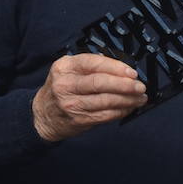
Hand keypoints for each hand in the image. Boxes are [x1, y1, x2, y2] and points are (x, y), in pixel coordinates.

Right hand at [31, 54, 147, 141]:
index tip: (132, 72)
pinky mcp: (78, 119)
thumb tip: (124, 68)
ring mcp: (71, 103)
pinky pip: (105, 115)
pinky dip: (120, 111)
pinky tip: (129, 107)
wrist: (42, 115)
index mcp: (65, 67)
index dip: (116, 67)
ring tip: (140, 98)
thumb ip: (92, 66)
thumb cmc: (62, 88)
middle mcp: (66, 84)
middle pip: (100, 83)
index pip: (94, 63)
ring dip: (127, 100)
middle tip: (140, 86)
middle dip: (125, 85)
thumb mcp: (69, 70)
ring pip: (105, 101)